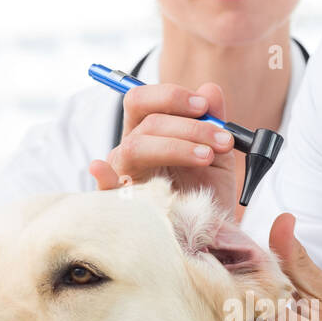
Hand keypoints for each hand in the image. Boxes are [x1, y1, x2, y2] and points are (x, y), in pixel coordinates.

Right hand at [89, 81, 236, 214]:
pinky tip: (100, 168)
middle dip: (188, 126)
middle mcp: (132, 149)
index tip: (204, 107)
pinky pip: (105, 189)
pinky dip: (102, 177)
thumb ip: (214, 121)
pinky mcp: (122, 204)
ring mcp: (125, 175)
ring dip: (176, 147)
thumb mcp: (219, 153)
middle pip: (146, 122)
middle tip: (221, 141)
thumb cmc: (209, 191)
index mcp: (149, 131)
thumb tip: (210, 89)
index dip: (171, 97)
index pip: (144, 100)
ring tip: (206, 158)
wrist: (213, 231)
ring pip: (136, 146)